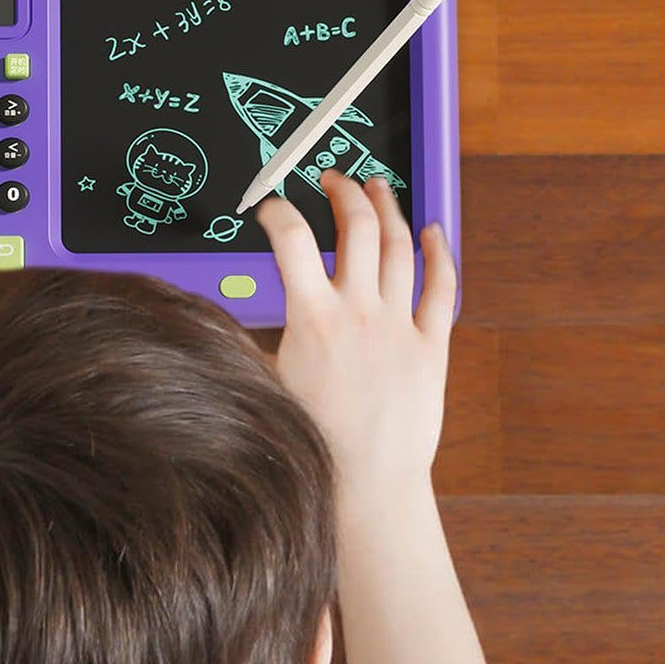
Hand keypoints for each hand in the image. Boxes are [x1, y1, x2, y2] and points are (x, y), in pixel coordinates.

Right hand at [253, 169, 455, 489]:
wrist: (368, 483)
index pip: (289, 239)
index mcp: (312, 318)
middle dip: (342, 191)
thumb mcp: (268, 386)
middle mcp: (358, 310)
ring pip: (399, 245)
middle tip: (332, 180)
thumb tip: (224, 323)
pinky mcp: (431, 345)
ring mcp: (399, 324)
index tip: (269, 207)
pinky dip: (438, 253)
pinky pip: (441, 287)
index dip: (275, 211)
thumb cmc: (314, 442)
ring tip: (378, 187)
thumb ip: (253, 344)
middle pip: (355, 226)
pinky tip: (432, 231)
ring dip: (388, 207)